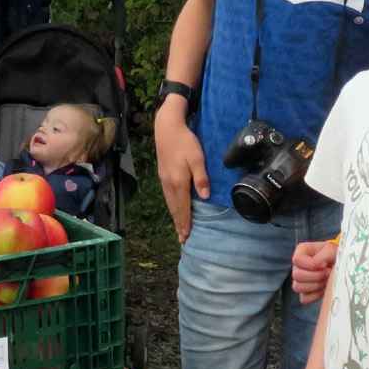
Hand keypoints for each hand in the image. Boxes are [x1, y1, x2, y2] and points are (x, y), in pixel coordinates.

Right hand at [153, 102, 208, 241]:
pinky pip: (168, 197)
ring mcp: (164, 180)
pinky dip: (172, 207)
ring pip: (170, 204)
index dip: (185, 223)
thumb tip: (205, 196)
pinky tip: (174, 208)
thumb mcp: (197, 158)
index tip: (187, 236)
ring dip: (175, 217)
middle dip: (179, 224)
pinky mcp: (163, 175)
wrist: (166, 128)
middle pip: (175, 209)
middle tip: (182, 239)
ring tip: (178, 228)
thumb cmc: (185, 142)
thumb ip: (201, 178)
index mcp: (179, 182)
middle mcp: (169, 184)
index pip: (183, 208)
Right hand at [291, 238, 337, 303]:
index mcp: (301, 252)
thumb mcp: (332, 249)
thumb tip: (319, 265)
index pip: (297, 260)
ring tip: (327, 280)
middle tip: (328, 273)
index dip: (311, 264)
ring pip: (298, 287)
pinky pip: (304, 298)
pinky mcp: (305, 293)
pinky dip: (316, 295)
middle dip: (315, 276)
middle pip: (296, 275)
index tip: (325, 265)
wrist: (343, 265)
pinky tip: (325, 288)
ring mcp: (300, 280)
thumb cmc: (336, 254)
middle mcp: (298, 266)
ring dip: (316, 285)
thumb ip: (324, 255)